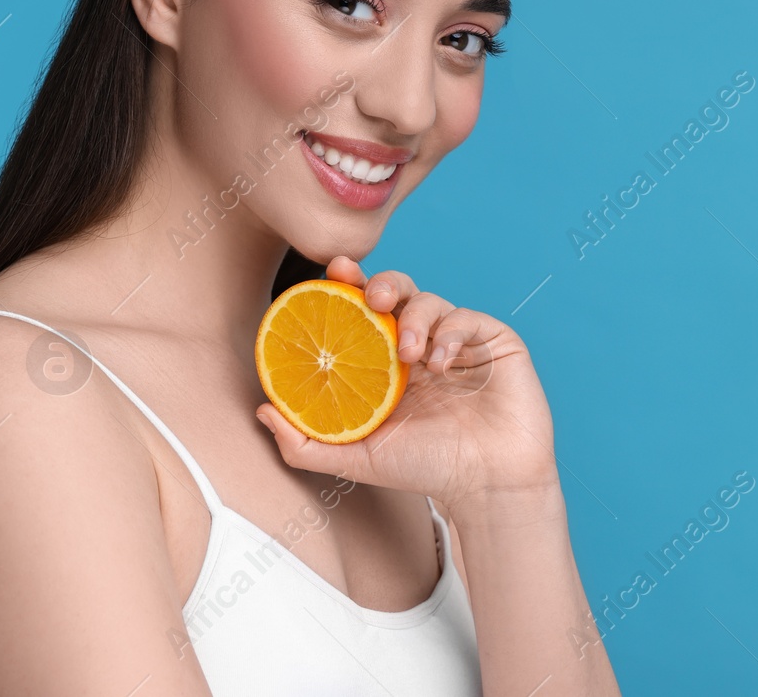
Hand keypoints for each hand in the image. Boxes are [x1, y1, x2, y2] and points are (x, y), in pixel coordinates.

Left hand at [255, 256, 560, 509]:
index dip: (348, 284)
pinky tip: (440, 363)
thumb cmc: (425, 469)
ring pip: (432, 301)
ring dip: (416, 318)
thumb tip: (261, 411)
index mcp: (388, 359)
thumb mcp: (356, 458)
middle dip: (383, 283)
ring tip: (408, 353)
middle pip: (398, 290)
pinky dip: (451, 333)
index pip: (364, 309)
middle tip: (372, 297)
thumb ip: (306, 442)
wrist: (487, 486)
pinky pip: (469, 319)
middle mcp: (421, 342)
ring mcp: (458, 341)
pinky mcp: (495, 342)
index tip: (334, 270)